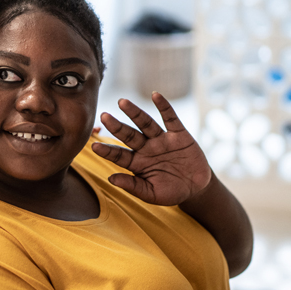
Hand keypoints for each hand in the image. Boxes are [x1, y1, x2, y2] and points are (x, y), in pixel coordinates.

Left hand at [92, 92, 209, 205]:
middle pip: (129, 135)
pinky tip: (156, 95)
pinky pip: (170, 118)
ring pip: (146, 123)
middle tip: (104, 116)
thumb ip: (133, 186)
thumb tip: (110, 179)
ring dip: (135, 112)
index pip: (119, 155)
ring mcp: (162, 140)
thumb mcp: (151, 193)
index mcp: (136, 163)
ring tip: (122, 102)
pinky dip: (164, 107)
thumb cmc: (171, 192)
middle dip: (117, 126)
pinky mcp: (179, 134)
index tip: (94, 146)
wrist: (196, 188)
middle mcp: (146, 148)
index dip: (108, 151)